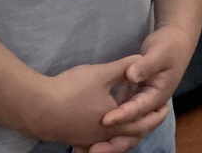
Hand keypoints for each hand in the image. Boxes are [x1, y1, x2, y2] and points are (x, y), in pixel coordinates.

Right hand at [25, 57, 162, 150]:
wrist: (36, 108)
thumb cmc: (72, 91)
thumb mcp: (101, 74)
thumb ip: (123, 68)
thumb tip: (140, 60)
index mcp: (114, 123)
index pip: (142, 123)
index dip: (155, 115)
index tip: (165, 109)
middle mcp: (103, 136)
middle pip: (129, 135)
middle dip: (143, 125)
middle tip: (154, 116)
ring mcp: (87, 139)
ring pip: (112, 139)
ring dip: (124, 130)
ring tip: (130, 120)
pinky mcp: (73, 137)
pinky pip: (96, 140)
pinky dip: (105, 134)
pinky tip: (102, 124)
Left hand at [86, 24, 196, 152]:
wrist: (175, 43)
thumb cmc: (169, 47)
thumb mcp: (159, 53)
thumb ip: (146, 65)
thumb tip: (132, 74)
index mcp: (158, 96)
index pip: (139, 109)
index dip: (123, 115)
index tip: (105, 120)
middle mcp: (149, 106)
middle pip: (134, 130)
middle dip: (115, 142)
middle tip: (94, 149)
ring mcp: (140, 104)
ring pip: (126, 129)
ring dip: (109, 140)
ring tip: (88, 149)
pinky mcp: (132, 100)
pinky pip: (121, 119)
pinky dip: (107, 128)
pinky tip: (89, 135)